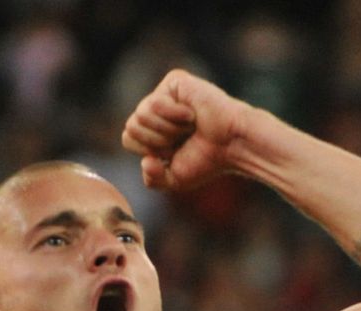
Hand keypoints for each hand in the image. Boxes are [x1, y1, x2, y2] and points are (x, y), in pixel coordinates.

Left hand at [122, 69, 252, 189]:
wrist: (232, 146)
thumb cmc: (208, 161)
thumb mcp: (174, 179)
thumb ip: (152, 179)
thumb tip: (145, 162)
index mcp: (152, 129)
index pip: (128, 138)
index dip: (149, 151)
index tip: (174, 152)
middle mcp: (156, 109)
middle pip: (131, 126)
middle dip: (158, 141)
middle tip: (183, 138)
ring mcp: (165, 93)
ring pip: (141, 115)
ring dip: (168, 130)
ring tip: (189, 127)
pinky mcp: (175, 81)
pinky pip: (155, 102)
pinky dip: (175, 116)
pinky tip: (192, 115)